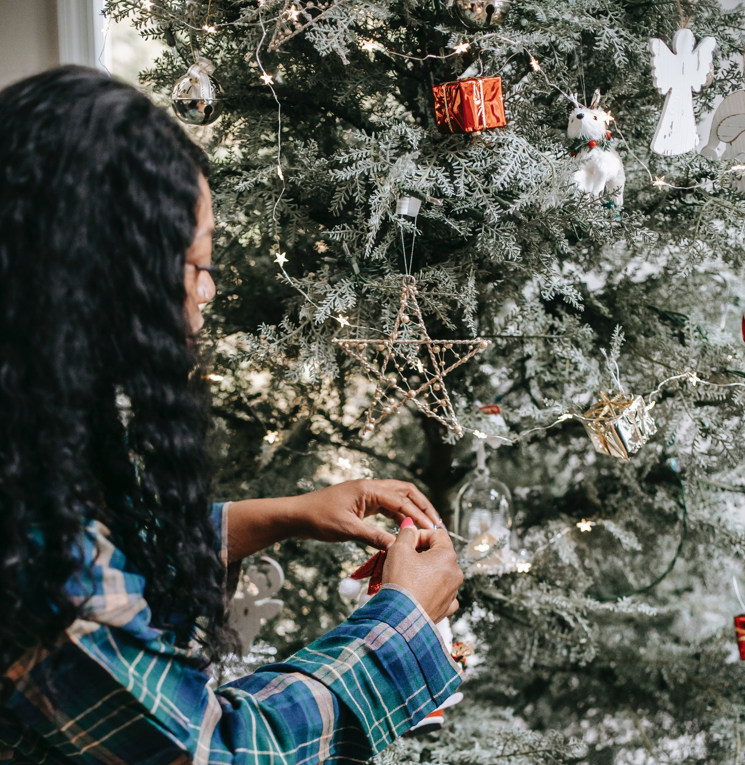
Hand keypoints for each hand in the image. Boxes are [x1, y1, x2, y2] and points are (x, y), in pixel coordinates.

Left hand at [290, 479, 441, 549]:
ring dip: (413, 511)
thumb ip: (374, 537)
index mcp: (368, 488)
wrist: (297, 516)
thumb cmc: (318, 519)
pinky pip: (387, 506)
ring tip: (427, 527)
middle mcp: (370, 487)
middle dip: (422, 506)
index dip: (418, 515)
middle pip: (406, 492)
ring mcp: (367, 494)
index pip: (401, 499)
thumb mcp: (348, 530)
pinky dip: (399, 516)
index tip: (432, 530)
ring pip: (398, 498)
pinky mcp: (363, 504)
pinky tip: (406, 529)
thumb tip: (398, 547)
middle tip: (437, 524)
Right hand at [382, 522, 462, 622]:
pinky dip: (431, 590)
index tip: (407, 543)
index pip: (438, 534)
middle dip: (422, 553)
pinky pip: (441, 593)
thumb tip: (410, 525)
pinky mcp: (447, 608)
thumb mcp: (399, 549)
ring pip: (440, 573)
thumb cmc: (401, 582)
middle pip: (439, 553)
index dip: (420, 535)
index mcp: (448, 555)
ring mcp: (453, 592)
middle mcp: (456, 573)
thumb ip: (406, 533)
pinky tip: (418, 591)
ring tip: (407, 576)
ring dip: (426, 571)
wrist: (400, 618)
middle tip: (404, 558)